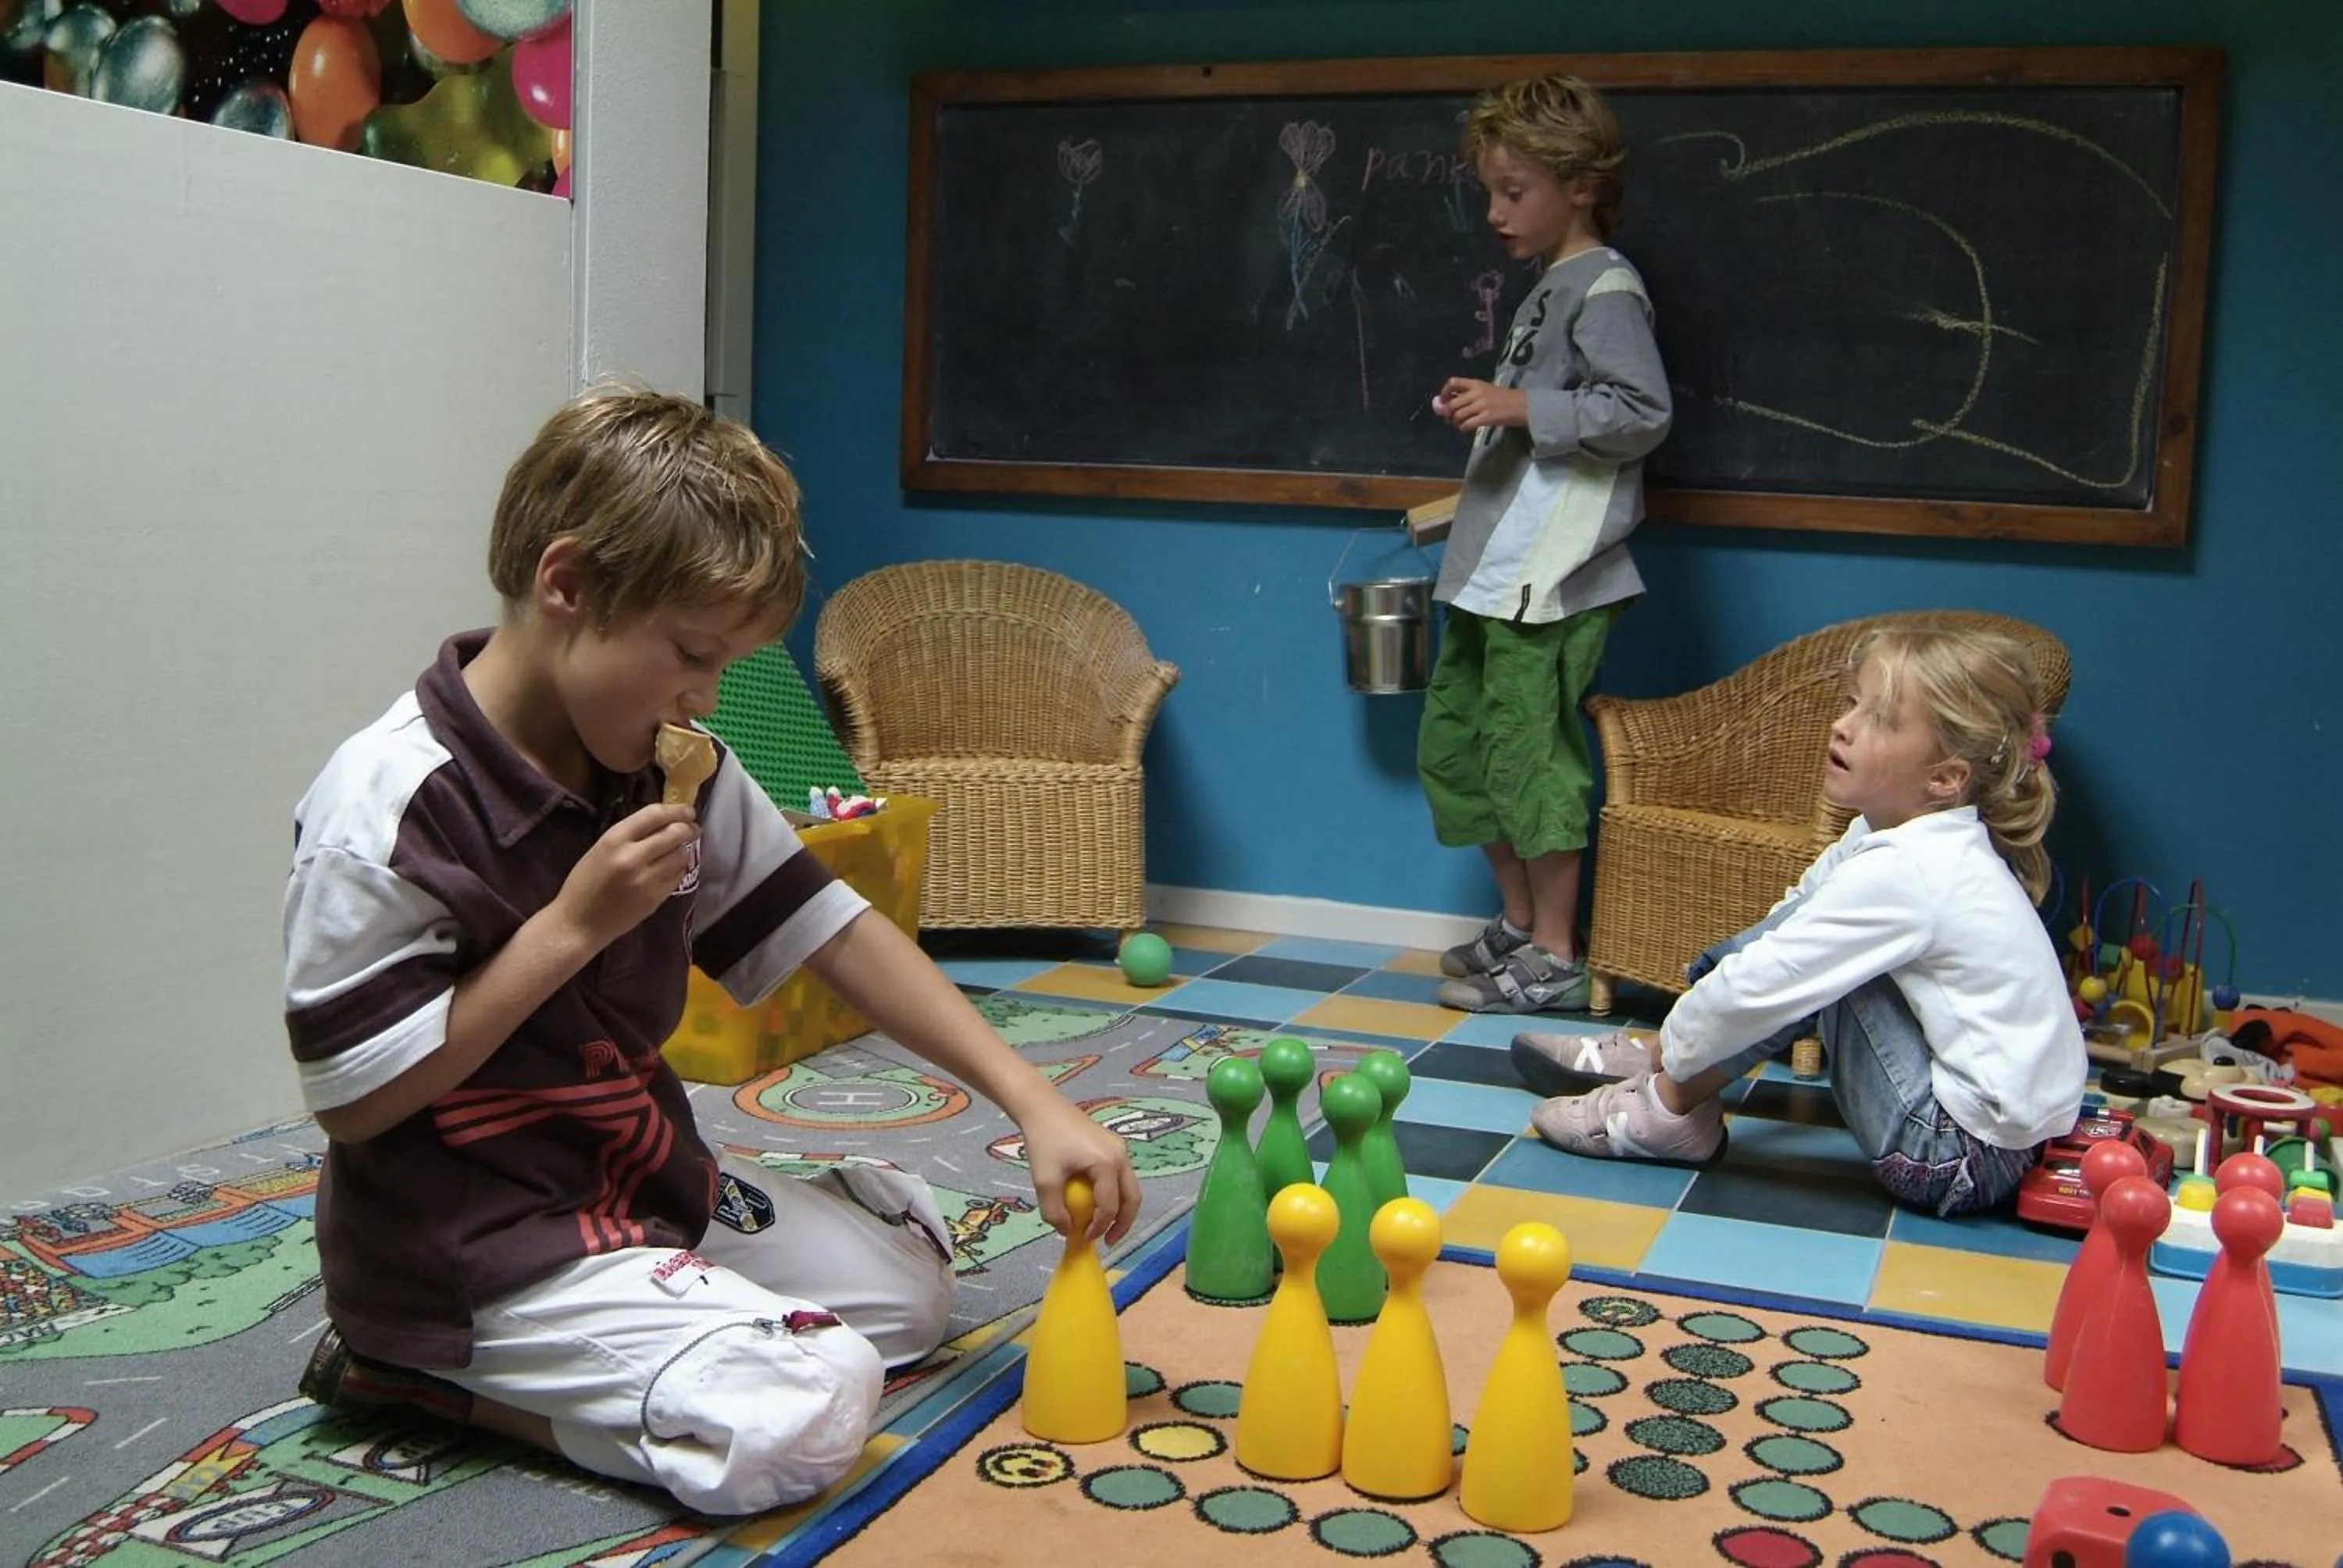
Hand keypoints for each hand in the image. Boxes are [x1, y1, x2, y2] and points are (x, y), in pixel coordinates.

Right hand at [550, 803, 698, 949]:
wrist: (578, 924)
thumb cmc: (584, 885)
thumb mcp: (600, 850)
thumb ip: (629, 835)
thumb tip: (661, 823)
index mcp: (614, 839)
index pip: (654, 814)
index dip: (676, 809)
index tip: (687, 810)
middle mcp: (633, 856)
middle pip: (675, 833)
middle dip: (689, 828)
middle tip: (692, 829)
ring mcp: (647, 879)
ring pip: (681, 855)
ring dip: (683, 850)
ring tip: (678, 850)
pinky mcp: (655, 898)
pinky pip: (678, 876)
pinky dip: (678, 869)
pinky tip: (671, 869)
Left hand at [1021, 1096, 1140, 1245]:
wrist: (1043, 1107)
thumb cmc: (1043, 1141)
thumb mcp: (1044, 1180)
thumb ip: (1055, 1212)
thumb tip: (1068, 1231)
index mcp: (1107, 1164)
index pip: (1109, 1206)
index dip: (1098, 1227)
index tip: (1083, 1238)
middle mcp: (1120, 1156)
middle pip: (1132, 1198)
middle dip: (1123, 1224)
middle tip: (1109, 1241)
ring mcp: (1120, 1148)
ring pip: (1129, 1187)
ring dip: (1120, 1209)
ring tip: (1105, 1226)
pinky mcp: (1114, 1145)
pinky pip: (1120, 1176)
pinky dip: (1114, 1194)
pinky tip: (1097, 1201)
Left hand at [1436, 377, 1528, 432]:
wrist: (1523, 405)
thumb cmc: (1506, 398)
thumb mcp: (1487, 390)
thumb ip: (1470, 394)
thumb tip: (1450, 402)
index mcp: (1476, 383)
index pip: (1453, 382)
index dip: (1444, 392)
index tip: (1443, 401)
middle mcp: (1477, 393)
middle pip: (1452, 403)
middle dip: (1447, 413)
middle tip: (1449, 419)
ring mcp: (1481, 405)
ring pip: (1458, 415)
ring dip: (1455, 422)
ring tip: (1459, 424)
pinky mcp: (1486, 418)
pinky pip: (1466, 424)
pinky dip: (1462, 428)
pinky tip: (1465, 429)